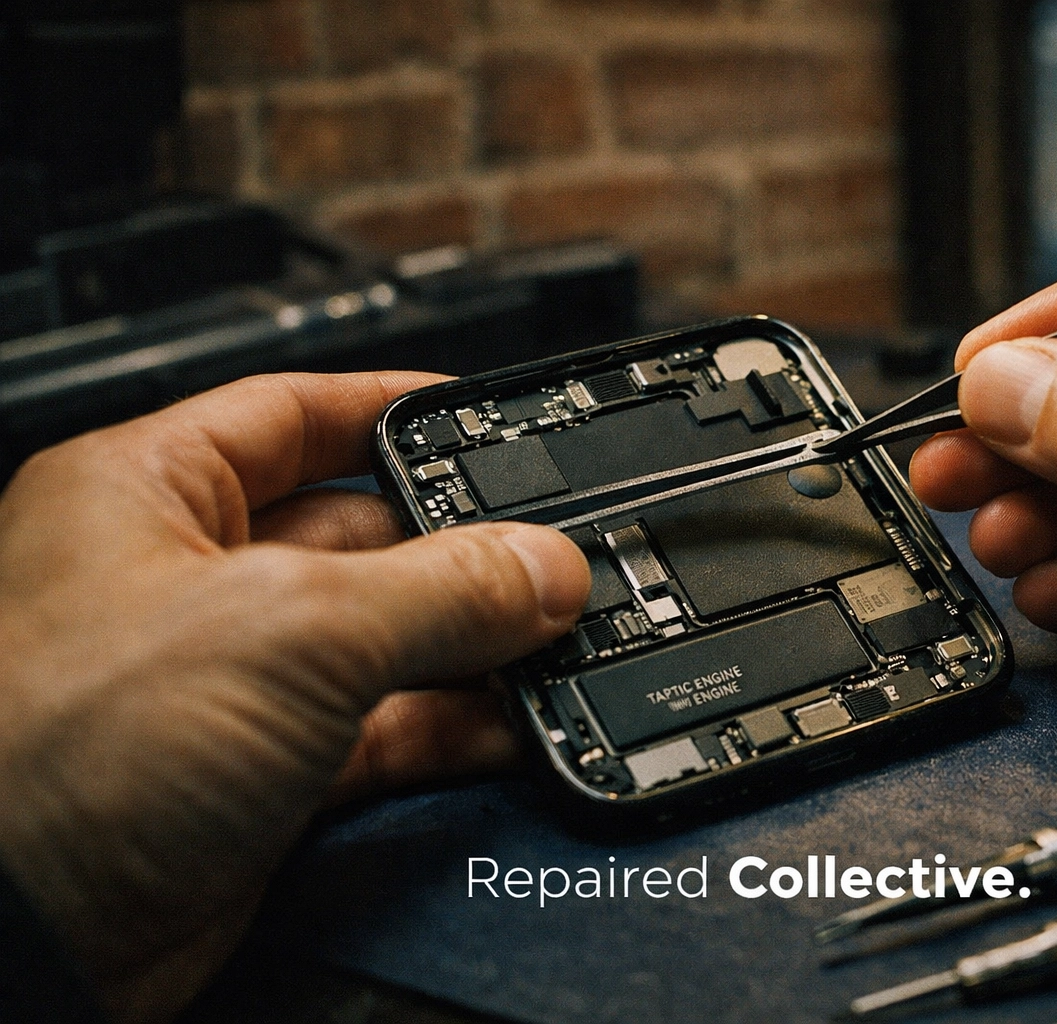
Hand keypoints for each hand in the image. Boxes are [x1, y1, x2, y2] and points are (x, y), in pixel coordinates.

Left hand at [0, 373, 589, 1020]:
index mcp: (148, 493)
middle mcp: (183, 579)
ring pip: (380, 641)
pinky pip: (381, 731)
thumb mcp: (289, 629)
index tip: (484, 421)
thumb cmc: (56, 755)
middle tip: (547, 560)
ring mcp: (225, 681)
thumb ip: (439, 590)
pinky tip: (512, 721)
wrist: (22, 942)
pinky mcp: (260, 776)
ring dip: (469, 646)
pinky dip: (451, 727)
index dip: (394, 412)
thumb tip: (538, 569)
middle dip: (458, 549)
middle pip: (357, 534)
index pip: (293, 414)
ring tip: (553, 640)